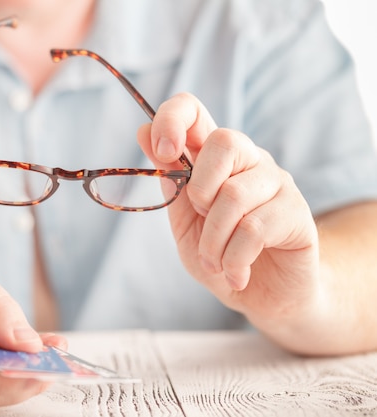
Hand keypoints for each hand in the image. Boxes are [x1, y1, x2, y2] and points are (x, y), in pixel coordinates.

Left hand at [137, 93, 319, 328]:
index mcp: (214, 160)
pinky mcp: (297, 213)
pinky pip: (254, 228)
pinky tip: (236, 273)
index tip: (162, 151)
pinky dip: (233, 259)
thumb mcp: (184, 222)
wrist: (264, 296)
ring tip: (214, 263)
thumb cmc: (222, 255)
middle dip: (200, 190)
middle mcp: (250, 161)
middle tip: (201, 220)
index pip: (195, 111)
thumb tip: (143, 132)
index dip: (173, 119)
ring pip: (234, 195)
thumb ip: (170, 182)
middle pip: (225, 141)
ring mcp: (277, 184)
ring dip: (213, 241)